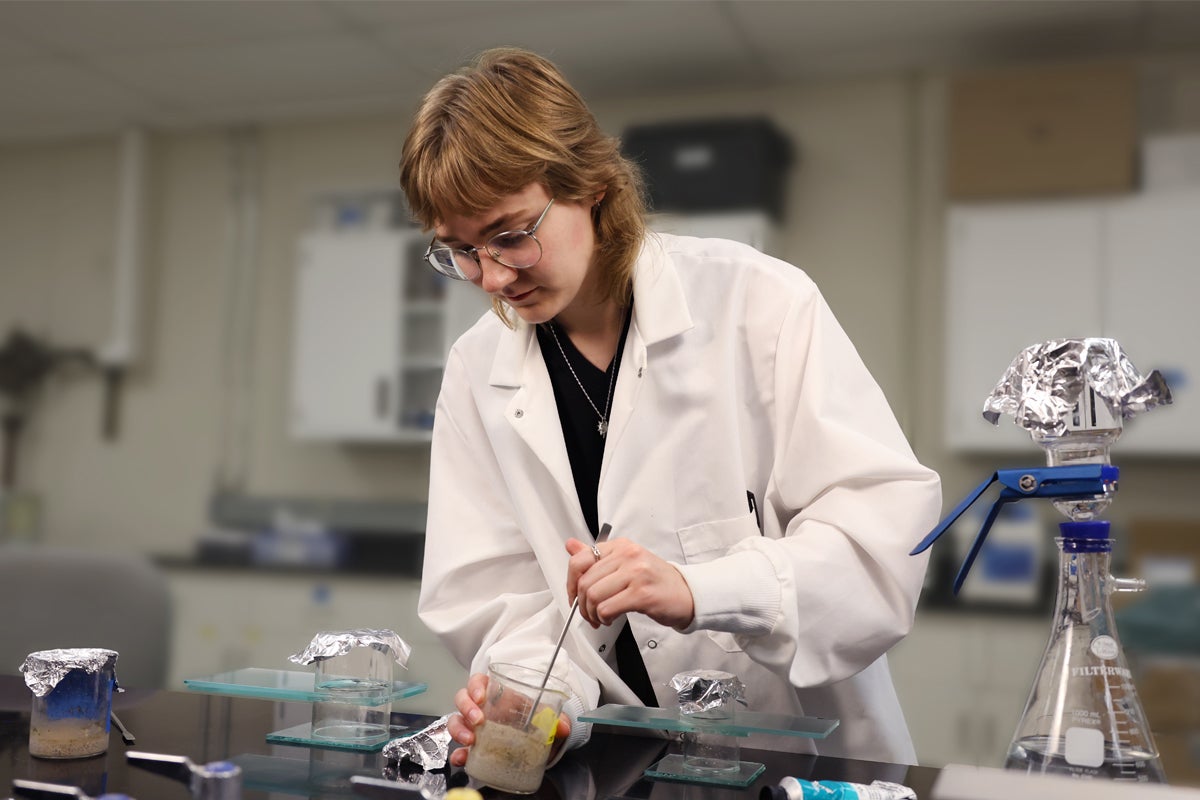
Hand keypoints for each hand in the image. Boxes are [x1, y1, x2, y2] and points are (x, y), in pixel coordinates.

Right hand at [447, 672, 572, 767]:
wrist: (535, 745)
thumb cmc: (533, 722)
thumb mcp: (545, 717)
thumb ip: (556, 720)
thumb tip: (563, 726)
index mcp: (498, 695)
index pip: (479, 682)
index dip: (475, 685)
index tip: (481, 695)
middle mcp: (483, 708)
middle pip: (463, 699)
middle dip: (466, 707)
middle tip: (478, 720)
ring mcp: (475, 727)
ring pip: (456, 720)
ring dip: (459, 729)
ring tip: (470, 740)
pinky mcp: (474, 747)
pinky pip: (460, 748)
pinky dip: (458, 753)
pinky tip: (463, 758)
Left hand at [565, 537, 694, 629]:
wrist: (687, 594)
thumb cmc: (656, 581)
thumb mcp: (626, 563)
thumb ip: (597, 556)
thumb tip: (571, 545)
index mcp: (621, 546)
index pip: (580, 559)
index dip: (571, 583)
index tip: (574, 596)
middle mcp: (628, 555)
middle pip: (585, 581)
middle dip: (581, 604)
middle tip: (589, 614)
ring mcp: (636, 573)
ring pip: (593, 596)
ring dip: (592, 613)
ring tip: (600, 617)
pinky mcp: (642, 594)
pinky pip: (607, 608)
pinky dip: (603, 618)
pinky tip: (610, 619)